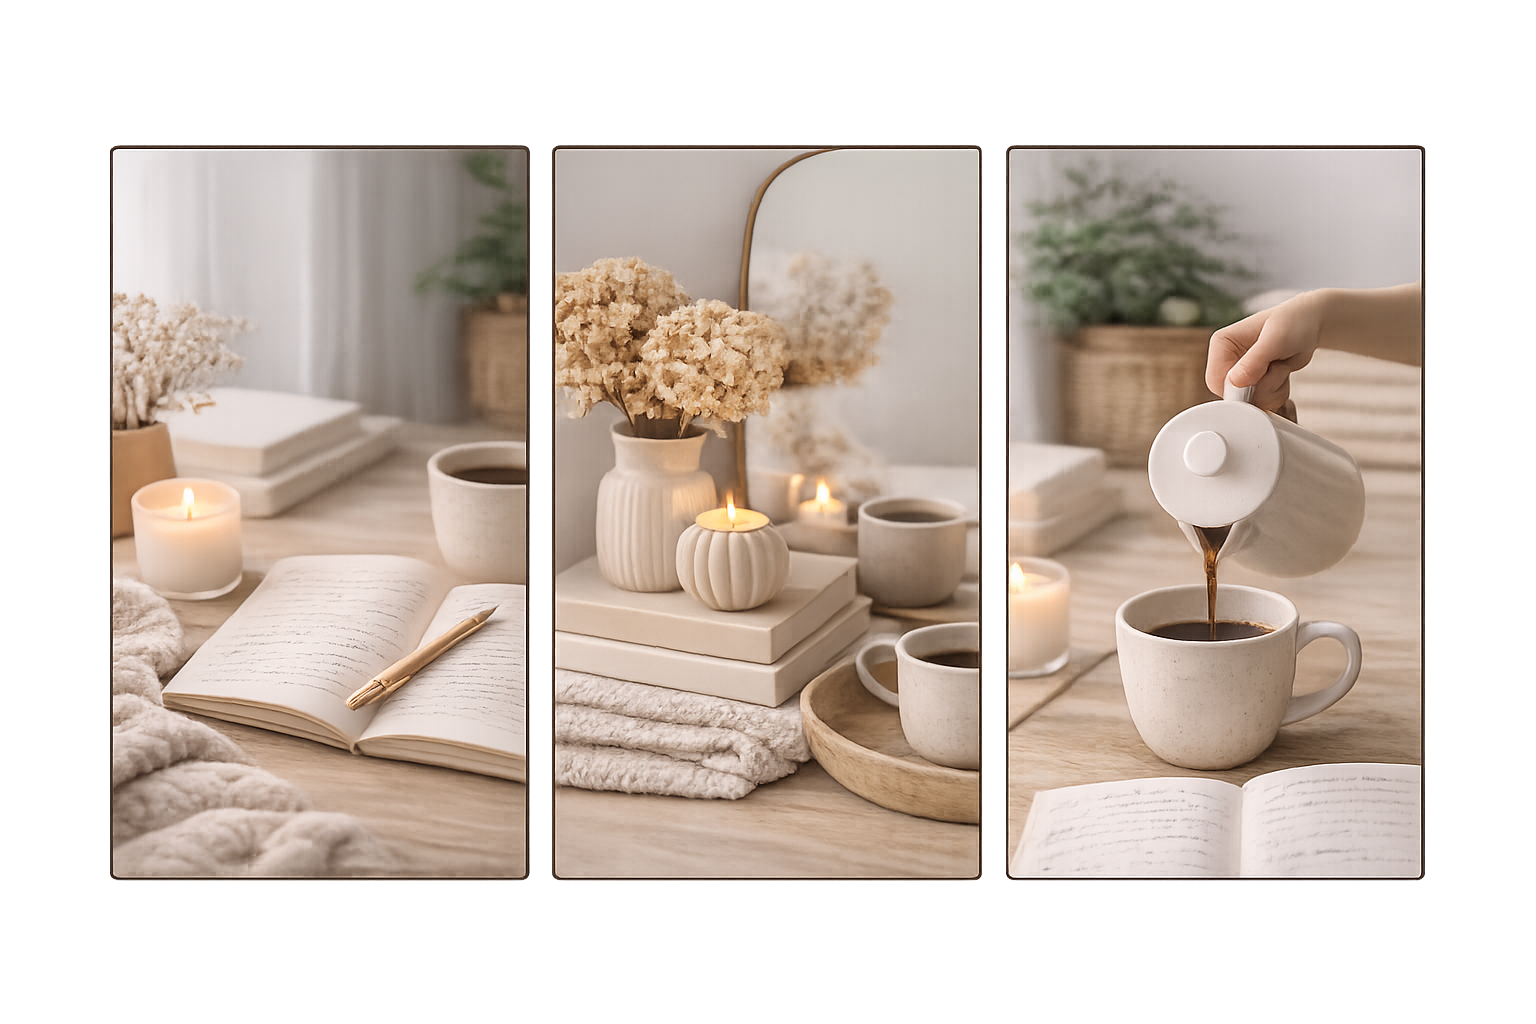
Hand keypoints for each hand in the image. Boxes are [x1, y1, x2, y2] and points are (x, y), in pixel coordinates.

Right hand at [1205, 291, 1325, 412]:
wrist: (1309, 325)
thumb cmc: (1293, 323)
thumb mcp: (1275, 340)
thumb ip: (1253, 362)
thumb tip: (1234, 382)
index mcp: (1221, 344)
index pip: (1216, 380)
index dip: (1238, 388)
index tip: (1261, 378)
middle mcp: (1226, 360)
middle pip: (1232, 396)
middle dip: (1260, 389)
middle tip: (1276, 368)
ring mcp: (1239, 373)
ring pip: (1249, 402)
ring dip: (1272, 390)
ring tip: (1280, 367)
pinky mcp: (1252, 383)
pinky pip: (1260, 403)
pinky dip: (1276, 394)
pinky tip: (1281, 374)